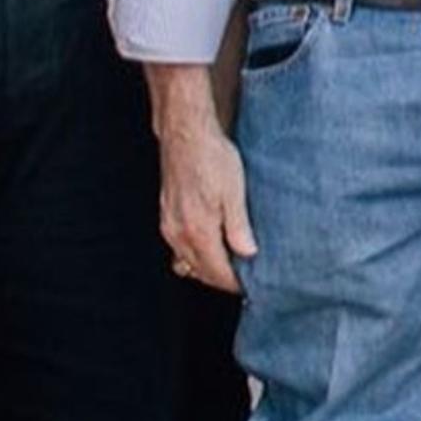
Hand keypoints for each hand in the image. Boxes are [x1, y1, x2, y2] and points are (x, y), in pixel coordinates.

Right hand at [156, 103, 256, 293]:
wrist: (186, 136)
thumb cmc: (213, 159)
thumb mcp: (234, 192)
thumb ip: (238, 227)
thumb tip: (248, 254)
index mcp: (198, 231)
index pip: (216, 272)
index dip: (235, 283)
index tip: (253, 285)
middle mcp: (178, 234)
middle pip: (200, 272)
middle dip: (222, 279)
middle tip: (246, 278)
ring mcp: (170, 226)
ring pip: (188, 261)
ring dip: (208, 268)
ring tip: (233, 263)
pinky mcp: (167, 216)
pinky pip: (180, 247)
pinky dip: (196, 254)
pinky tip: (213, 245)